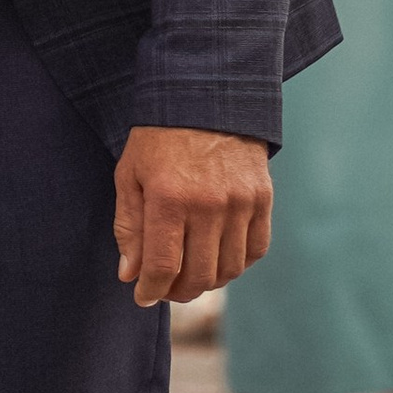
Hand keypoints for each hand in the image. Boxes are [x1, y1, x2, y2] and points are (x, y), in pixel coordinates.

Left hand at [113, 126, 272, 307]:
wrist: (205, 96)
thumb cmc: (158, 137)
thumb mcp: (130, 175)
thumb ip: (129, 227)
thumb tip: (130, 275)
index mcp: (169, 197)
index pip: (164, 267)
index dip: (152, 290)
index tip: (143, 296)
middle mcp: (208, 204)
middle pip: (199, 276)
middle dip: (178, 292)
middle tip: (165, 288)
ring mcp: (240, 202)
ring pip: (228, 269)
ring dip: (207, 282)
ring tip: (190, 274)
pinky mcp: (262, 198)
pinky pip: (255, 250)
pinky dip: (237, 263)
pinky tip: (218, 257)